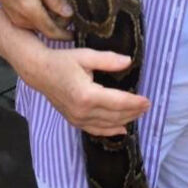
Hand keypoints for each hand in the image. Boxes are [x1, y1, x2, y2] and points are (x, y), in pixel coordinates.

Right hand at [0, 0, 73, 40]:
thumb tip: (69, 14)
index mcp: (31, 13)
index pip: (54, 33)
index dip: (68, 34)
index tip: (79, 30)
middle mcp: (23, 21)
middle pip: (48, 30)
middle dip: (62, 26)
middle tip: (74, 15)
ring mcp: (17, 20)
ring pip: (41, 26)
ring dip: (52, 20)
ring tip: (61, 6)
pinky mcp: (14, 16)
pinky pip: (33, 21)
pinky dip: (43, 16)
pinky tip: (46, 3)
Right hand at [27, 48, 150, 136]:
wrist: (39, 72)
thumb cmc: (62, 61)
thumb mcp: (86, 55)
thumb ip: (108, 60)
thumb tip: (128, 62)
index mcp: (87, 94)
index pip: (118, 101)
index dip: (135, 102)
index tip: (148, 100)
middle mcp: (83, 111)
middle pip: (115, 115)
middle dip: (133, 111)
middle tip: (147, 106)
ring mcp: (77, 118)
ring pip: (107, 125)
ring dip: (125, 120)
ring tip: (139, 114)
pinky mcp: (74, 121)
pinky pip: (95, 130)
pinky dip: (110, 131)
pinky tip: (122, 130)